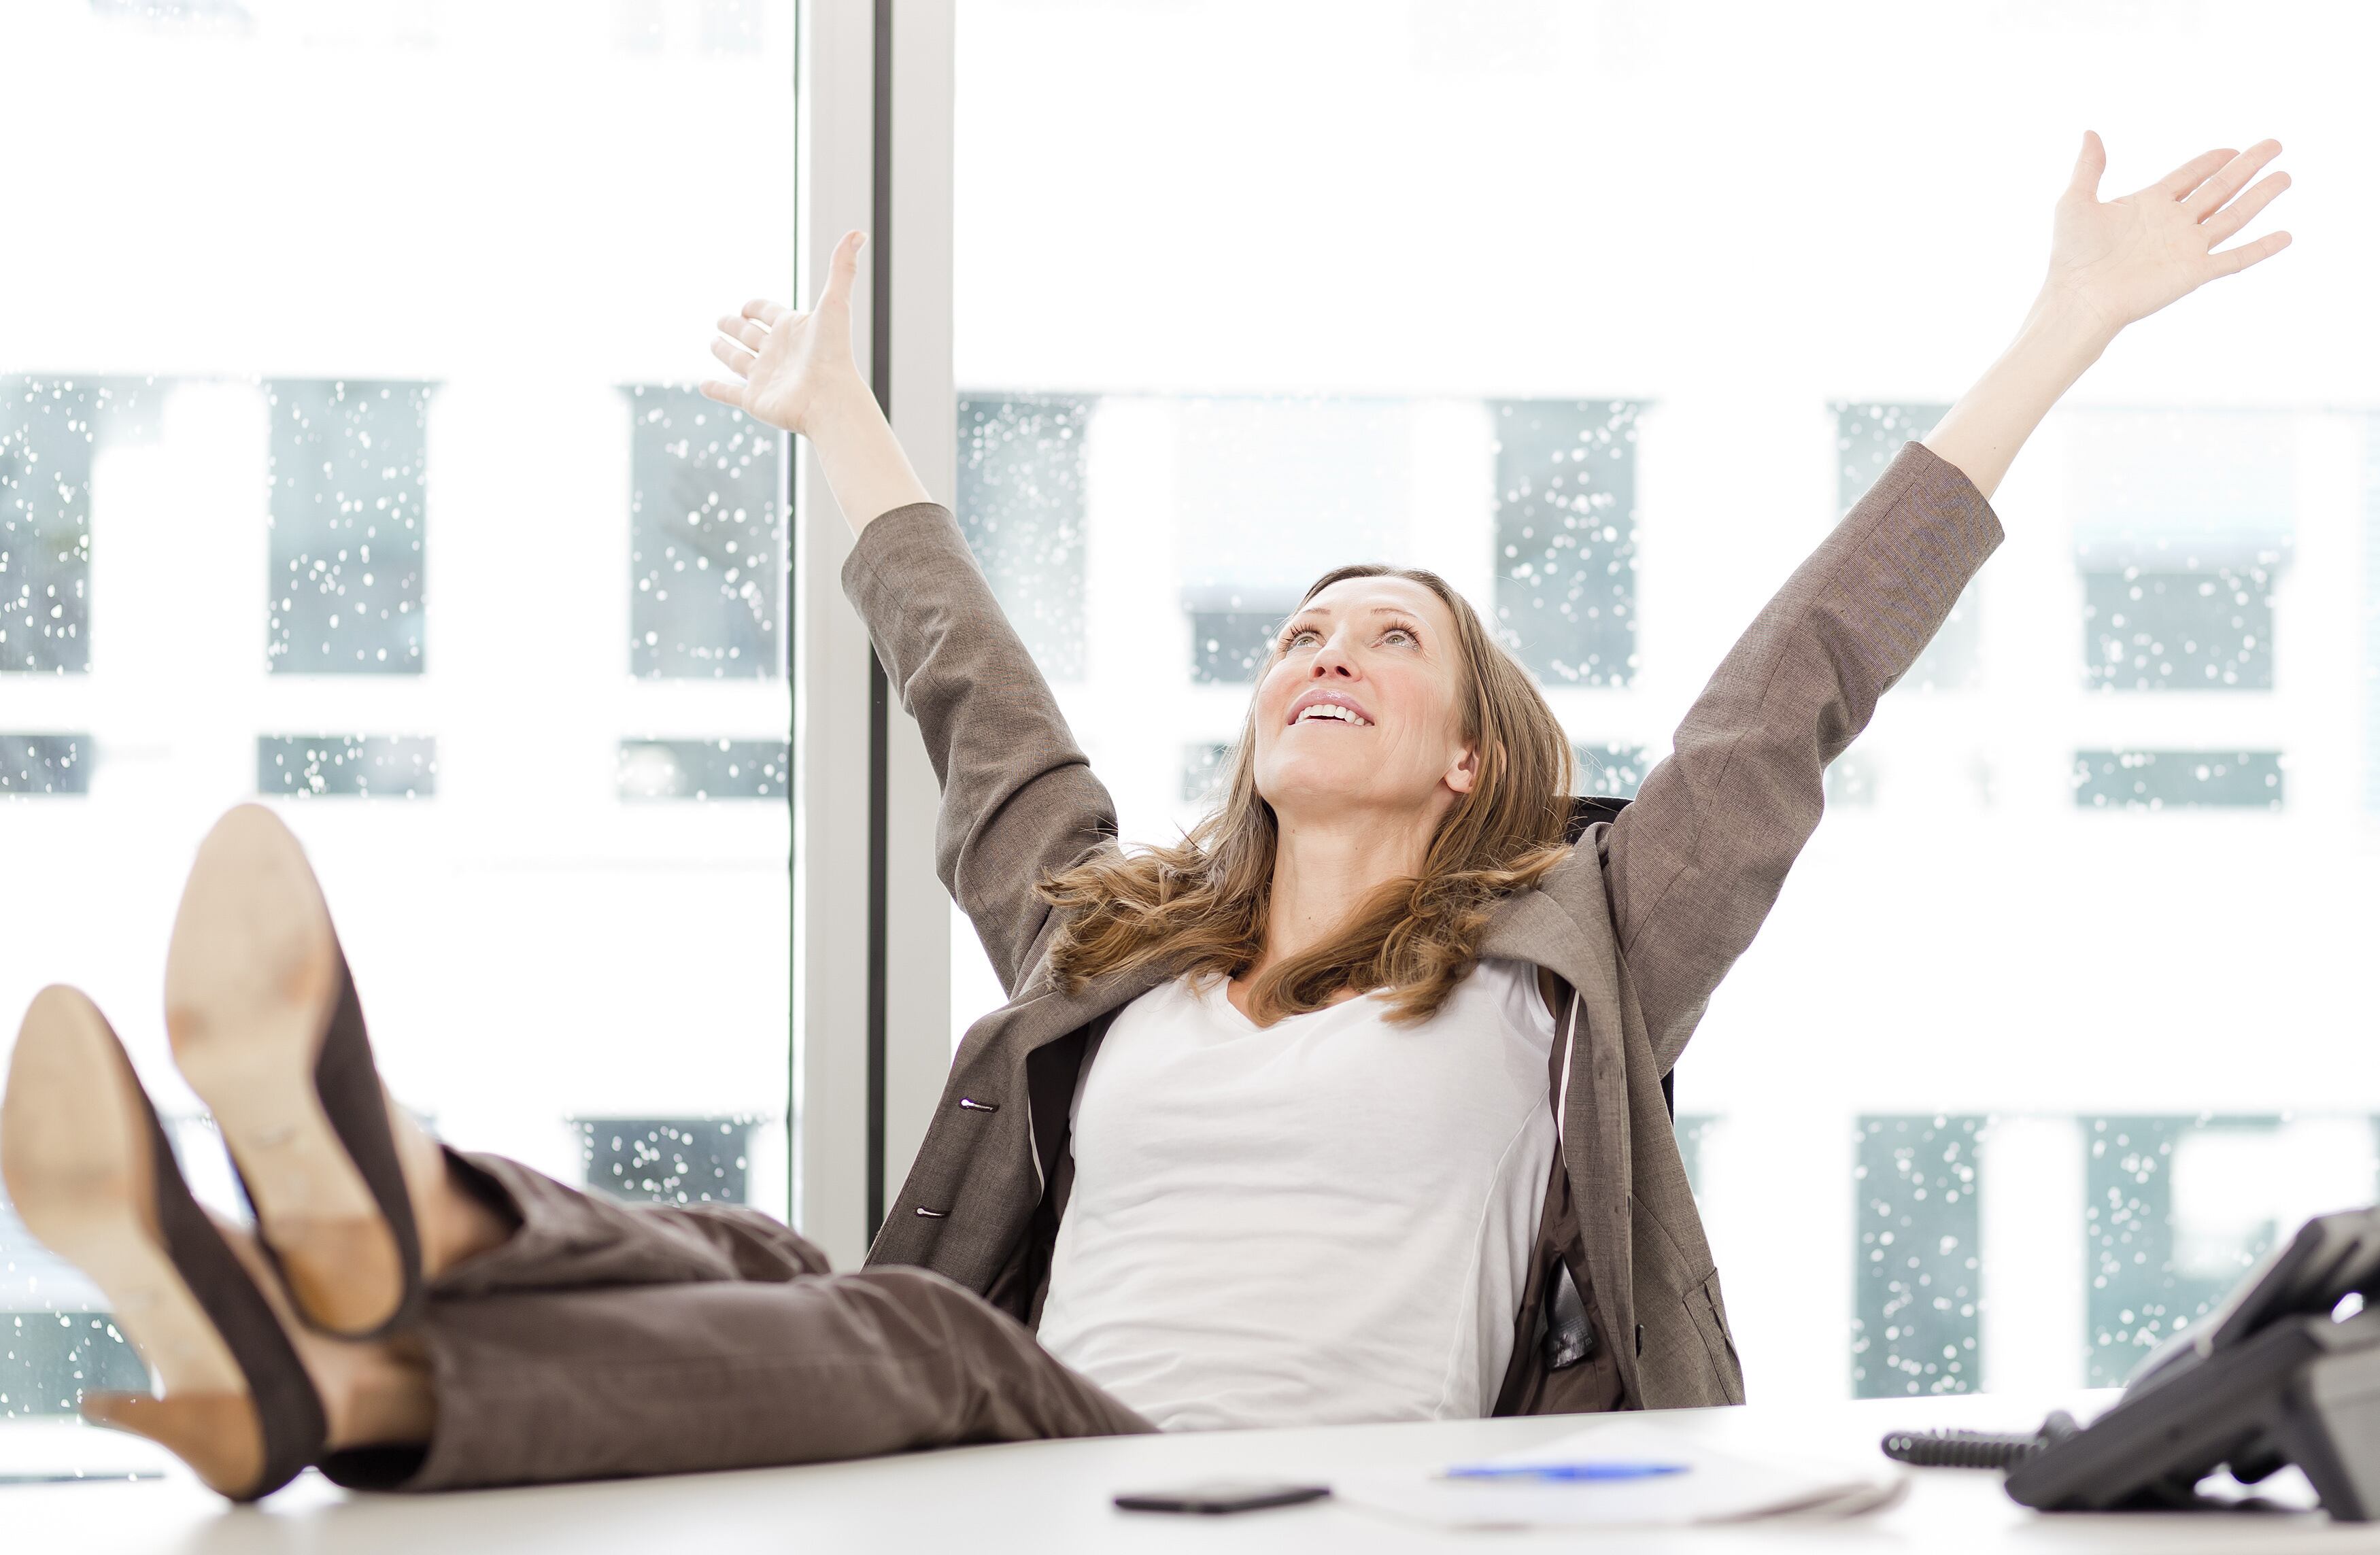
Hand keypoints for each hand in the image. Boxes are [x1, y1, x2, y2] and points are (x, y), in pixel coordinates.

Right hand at [701, 228, 870, 435]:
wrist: (831, 399)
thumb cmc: (835, 353)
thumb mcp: (835, 303)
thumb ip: (843, 268)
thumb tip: (859, 232)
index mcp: (793, 329)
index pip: (769, 313)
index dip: (757, 307)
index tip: (747, 305)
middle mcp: (778, 352)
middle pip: (750, 335)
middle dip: (736, 326)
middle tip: (721, 319)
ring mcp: (765, 377)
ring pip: (738, 361)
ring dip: (725, 352)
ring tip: (713, 343)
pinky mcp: (755, 399)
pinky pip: (730, 393)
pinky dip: (716, 389)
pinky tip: (703, 385)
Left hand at [2042, 132, 2291, 341]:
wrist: (2077, 298)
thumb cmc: (2071, 255)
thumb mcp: (2075, 202)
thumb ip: (2088, 167)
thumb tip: (2090, 133)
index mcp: (2149, 204)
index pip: (2189, 176)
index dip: (2211, 161)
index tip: (2232, 148)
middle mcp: (2172, 223)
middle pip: (2220, 188)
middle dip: (2247, 166)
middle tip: (2275, 145)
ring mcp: (2186, 248)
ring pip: (2233, 216)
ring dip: (2261, 197)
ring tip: (2286, 177)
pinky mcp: (2193, 272)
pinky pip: (2235, 259)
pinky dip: (2261, 248)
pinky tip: (2286, 236)